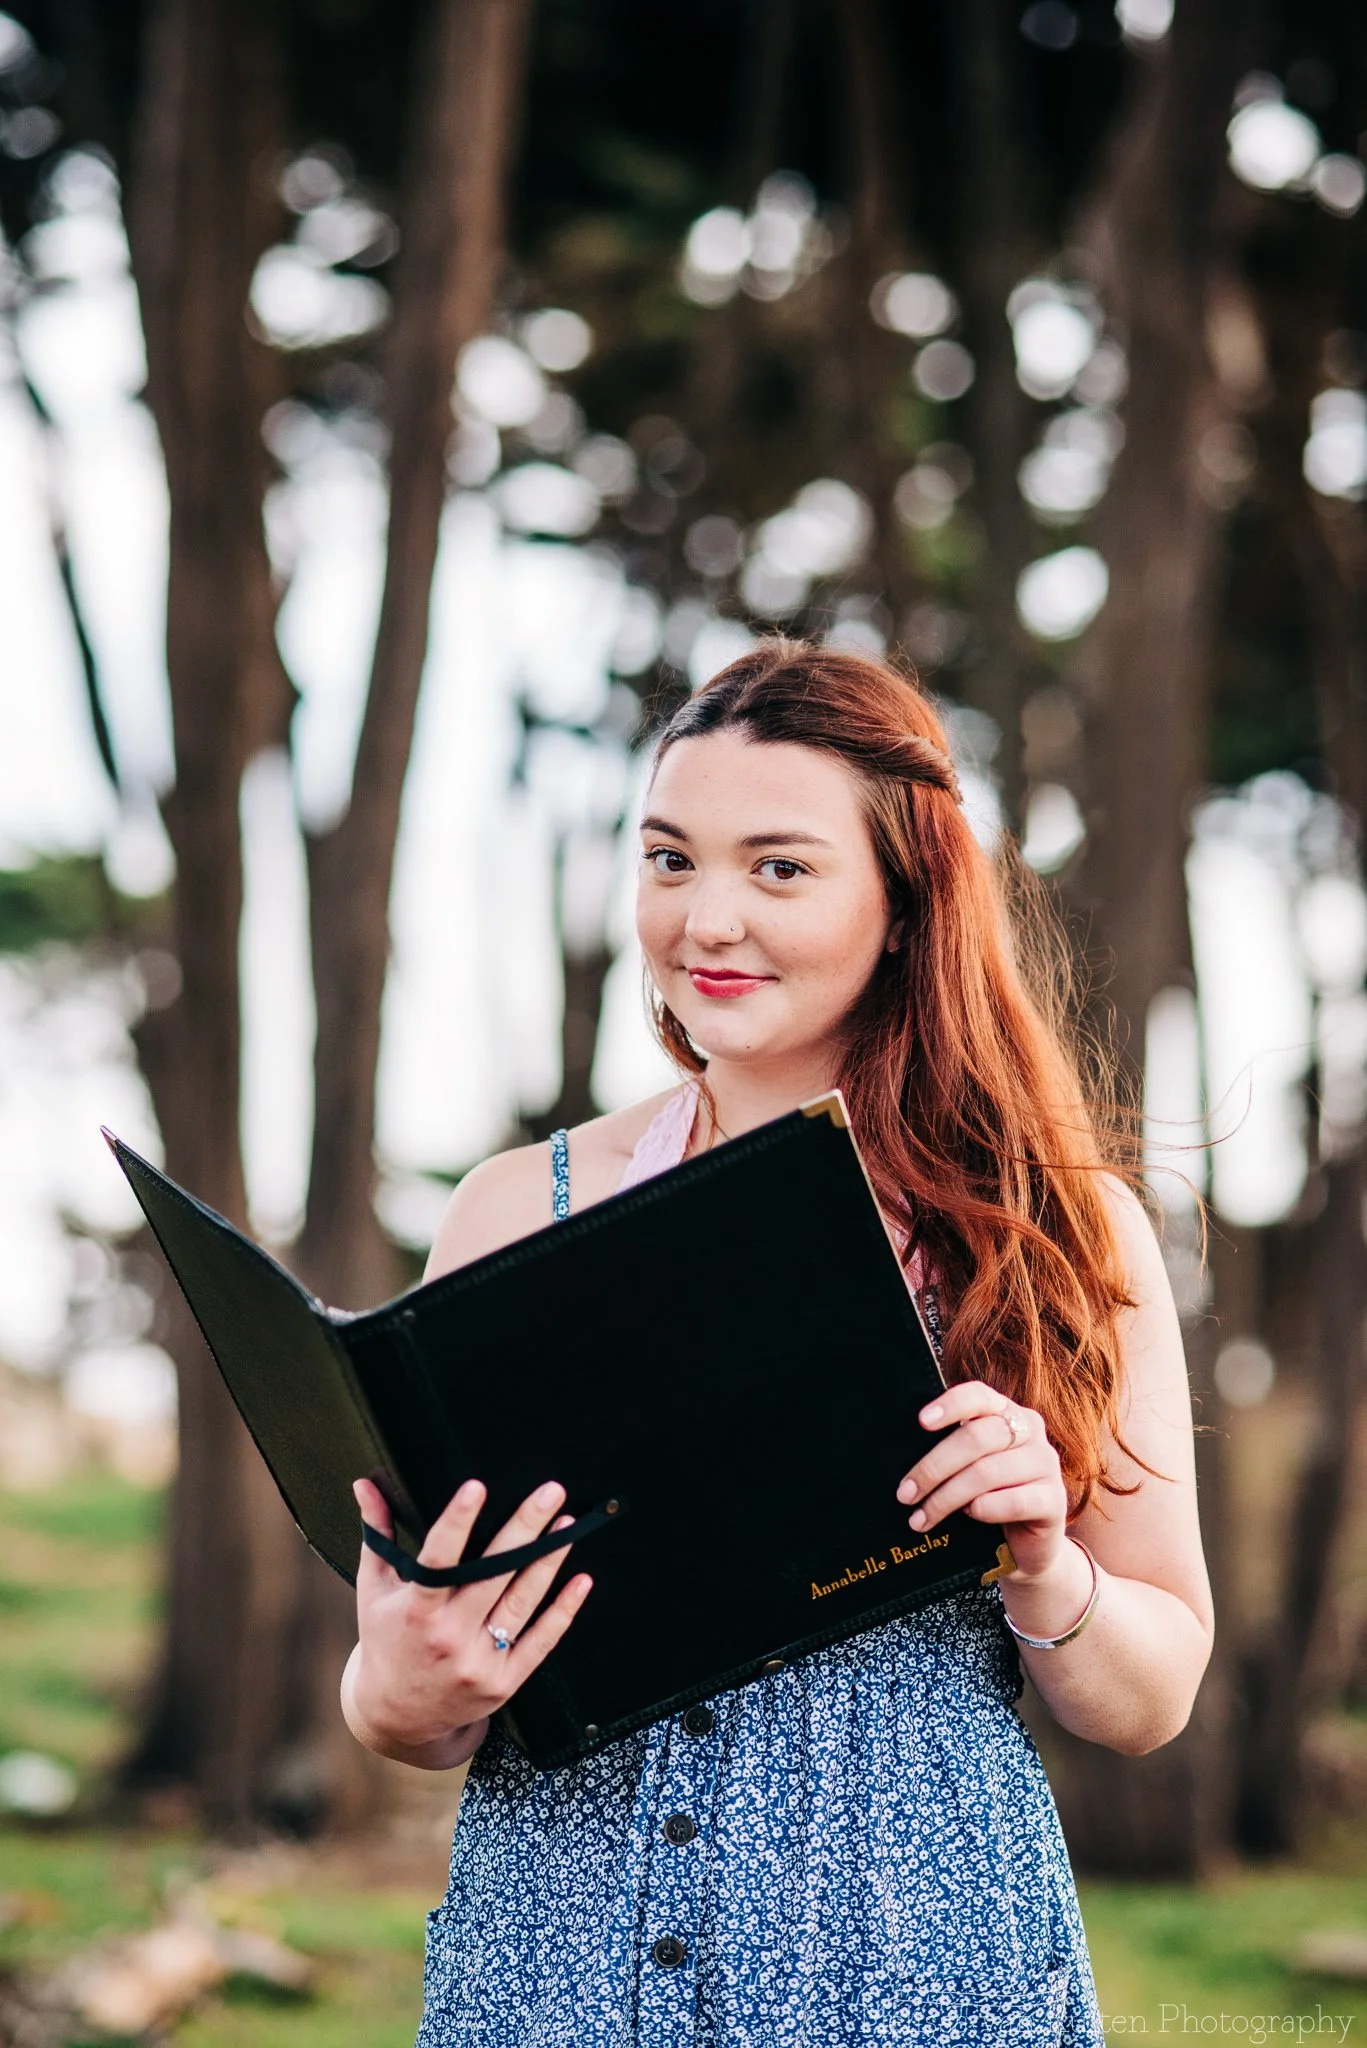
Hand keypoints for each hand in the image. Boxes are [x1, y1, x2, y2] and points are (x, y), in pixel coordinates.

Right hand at [347, 1475, 592, 1759]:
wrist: (398, 1716)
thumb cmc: (386, 1640)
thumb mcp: (374, 1589)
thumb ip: (377, 1535)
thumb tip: (365, 1483)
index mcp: (415, 1611)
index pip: (438, 1560)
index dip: (456, 1522)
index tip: (476, 1486)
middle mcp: (447, 1637)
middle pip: (493, 1574)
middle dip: (524, 1528)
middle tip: (550, 1491)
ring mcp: (478, 1662)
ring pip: (522, 1603)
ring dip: (549, 1560)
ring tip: (567, 1524)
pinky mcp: (503, 1682)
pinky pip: (540, 1641)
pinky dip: (563, 1610)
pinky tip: (580, 1580)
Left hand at [895, 1380, 1068, 1582]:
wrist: (1027, 1544)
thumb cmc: (989, 1496)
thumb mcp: (969, 1466)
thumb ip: (951, 1450)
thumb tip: (901, 1452)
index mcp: (1007, 1412)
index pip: (978, 1396)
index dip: (950, 1405)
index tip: (921, 1422)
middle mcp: (1031, 1431)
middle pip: (976, 1439)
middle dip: (933, 1468)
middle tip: (905, 1493)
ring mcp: (1047, 1464)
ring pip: (986, 1473)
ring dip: (947, 1497)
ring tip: (922, 1517)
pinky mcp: (1054, 1500)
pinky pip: (1012, 1501)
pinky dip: (983, 1510)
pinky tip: (970, 1516)